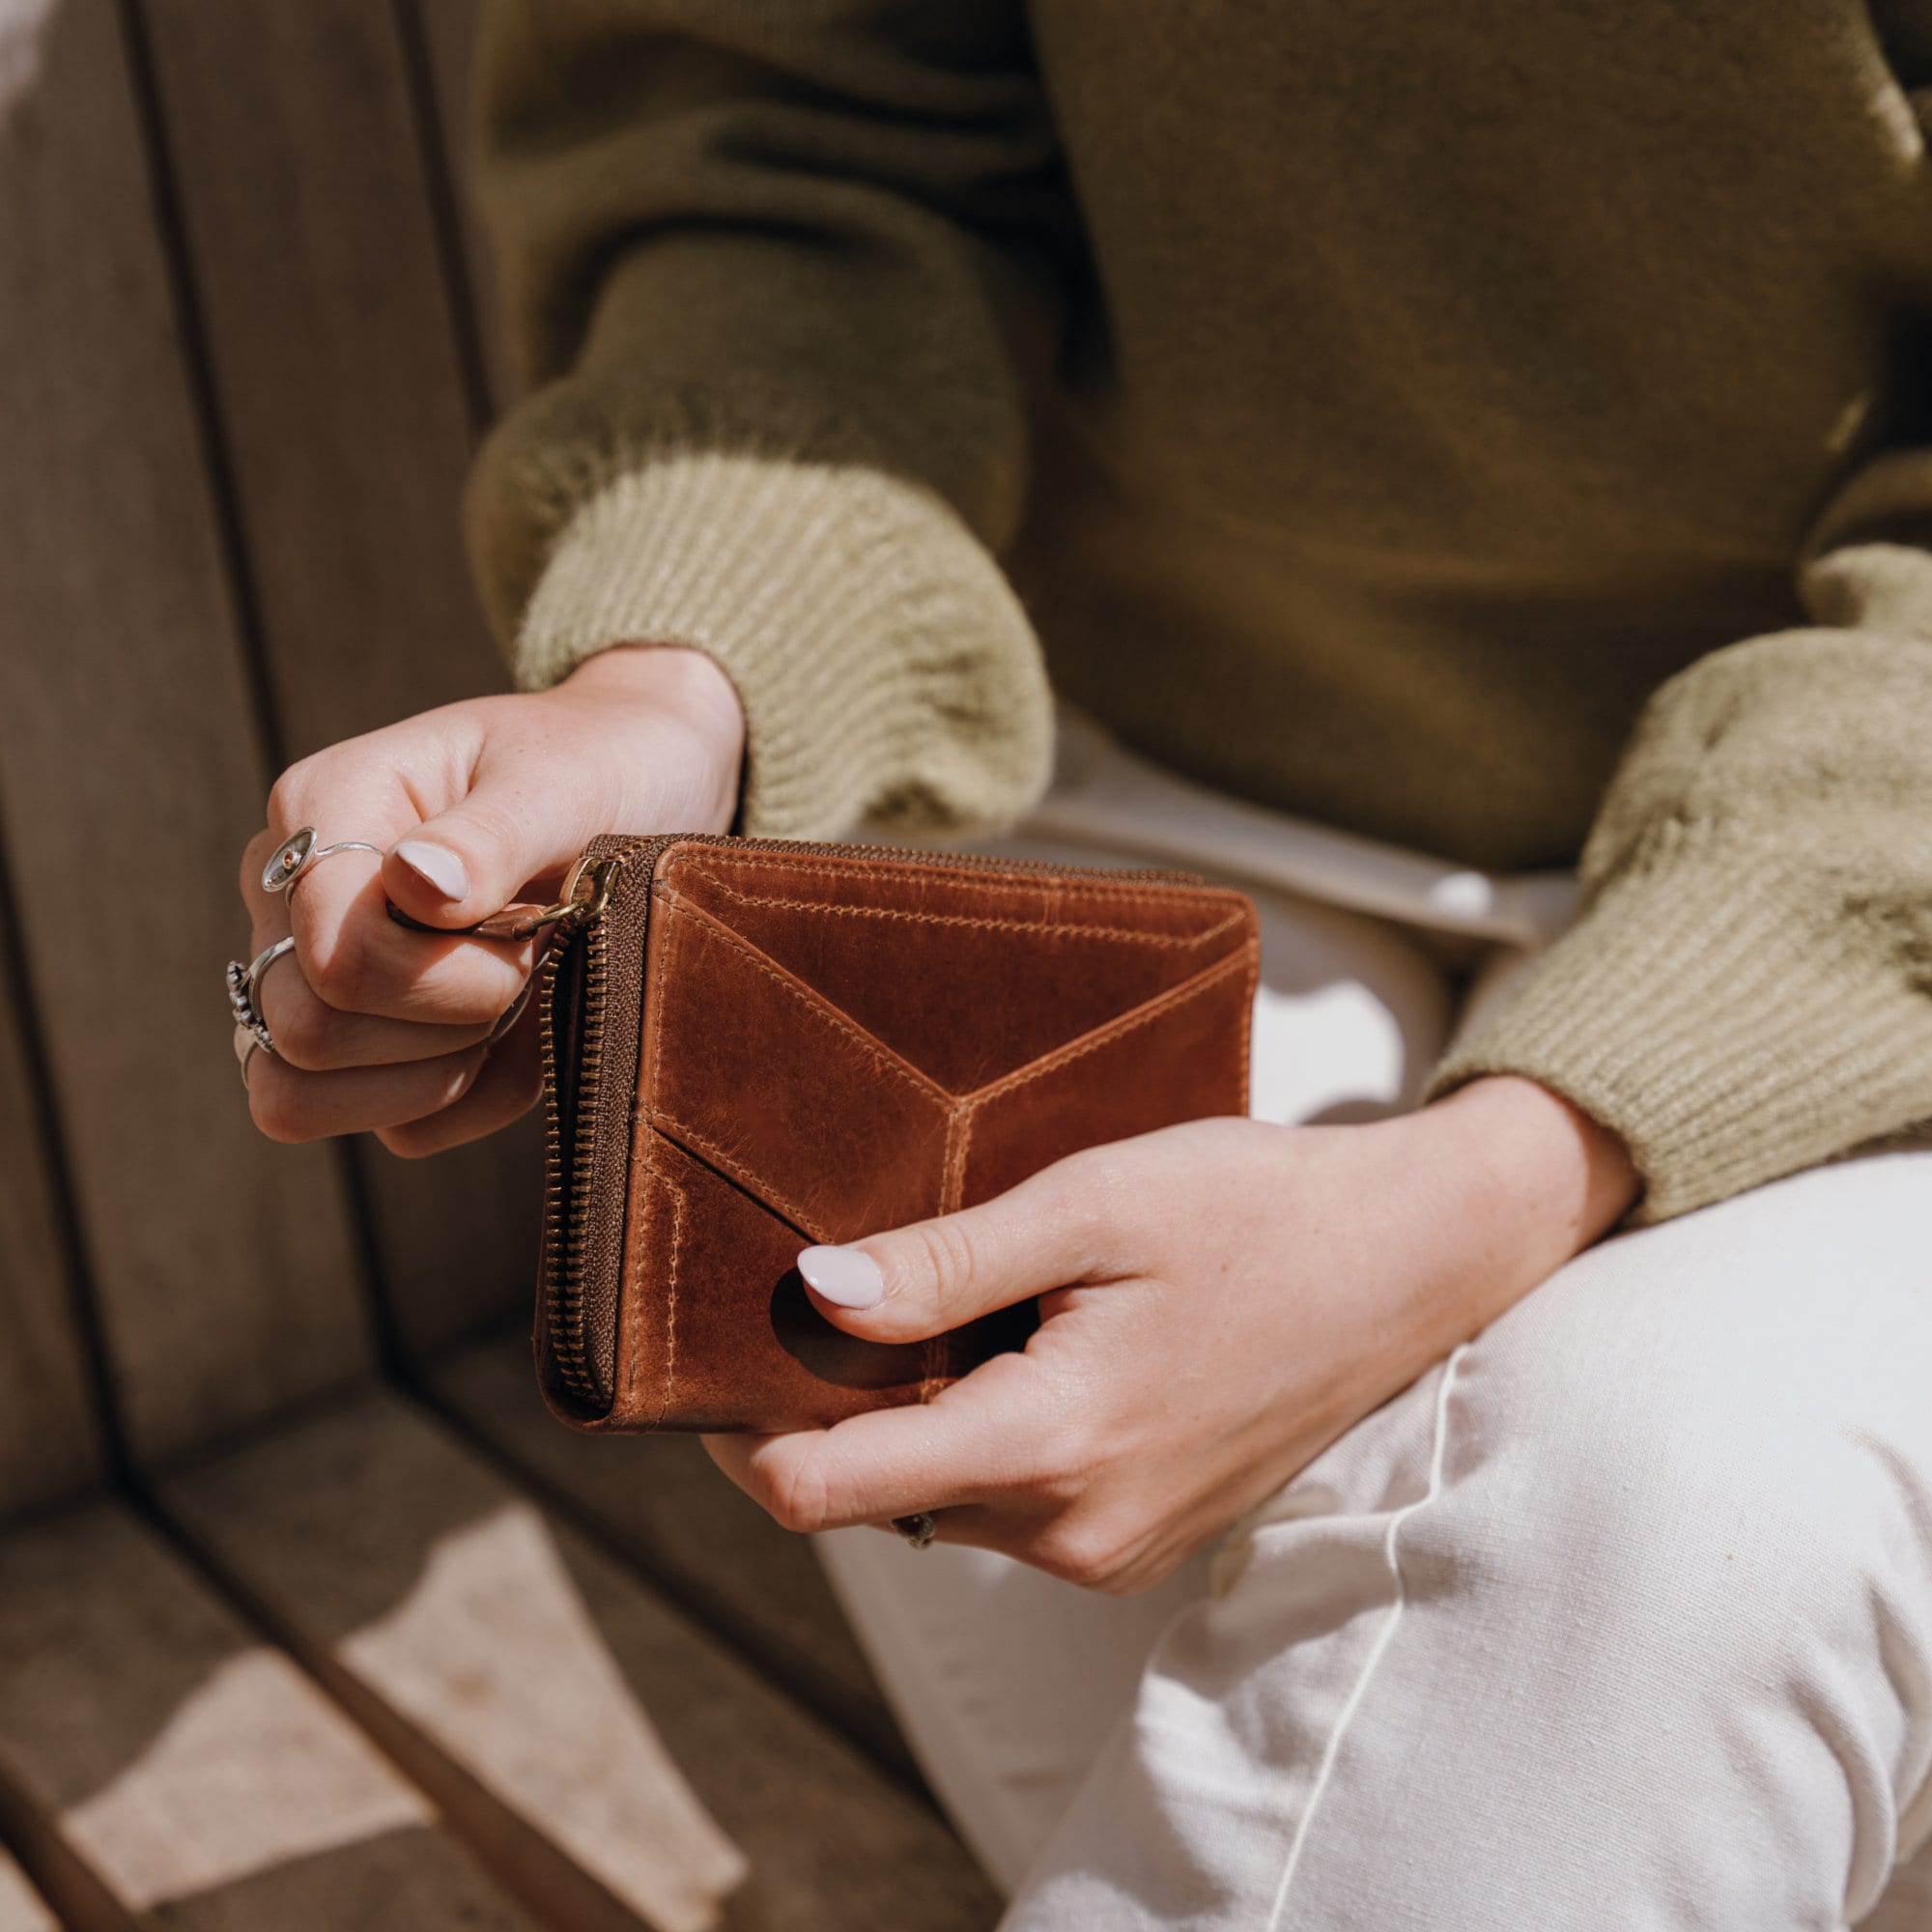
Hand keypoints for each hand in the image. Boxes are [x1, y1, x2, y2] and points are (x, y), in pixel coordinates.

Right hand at [237, 645, 743, 1154]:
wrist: (647, 784)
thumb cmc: (596, 766)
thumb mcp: (563, 781)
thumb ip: (491, 834)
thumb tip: (413, 884)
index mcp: (322, 810)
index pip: (332, 952)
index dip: (440, 971)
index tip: (530, 923)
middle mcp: (292, 899)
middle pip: (305, 1032)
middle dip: (446, 1017)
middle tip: (528, 960)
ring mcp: (317, 980)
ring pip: (300, 1099)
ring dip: (442, 1071)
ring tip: (517, 995)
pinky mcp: (371, 1052)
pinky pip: (397, 1130)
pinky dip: (476, 1098)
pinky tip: (525, 1031)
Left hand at [707, 1076, 1638, 1592]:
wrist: (1414, 1259)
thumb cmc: (1260, 1210)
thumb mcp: (1093, 1204)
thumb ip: (945, 1262)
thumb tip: (810, 1293)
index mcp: (1049, 1448)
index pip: (822, 1491)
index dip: (744, 1428)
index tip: (721, 1350)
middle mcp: (1073, 1531)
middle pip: (877, 1490)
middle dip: (842, 1403)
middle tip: (857, 1280)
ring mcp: (1113, 1545)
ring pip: (943, 1494)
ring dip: (922, 1411)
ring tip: (967, 1295)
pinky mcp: (1141, 1534)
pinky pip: (1015, 1499)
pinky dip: (989, 1427)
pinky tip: (1033, 1339)